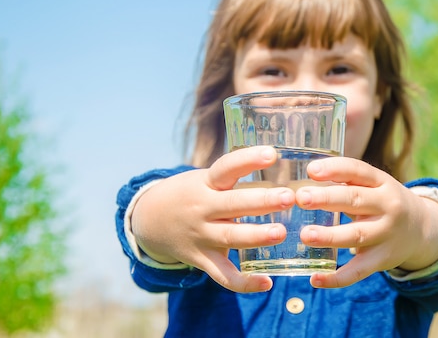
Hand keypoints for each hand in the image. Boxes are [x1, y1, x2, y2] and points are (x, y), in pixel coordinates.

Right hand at [131, 146, 295, 292]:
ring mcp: (201, 235)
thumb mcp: (206, 178)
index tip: (272, 154)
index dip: (248, 160)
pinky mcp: (201, 259)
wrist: (149, 220)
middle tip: (288, 197)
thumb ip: (235, 176)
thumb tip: (281, 164)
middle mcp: (202, 208)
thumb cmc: (191, 193)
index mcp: (206, 183)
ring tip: (280, 232)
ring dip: (256, 236)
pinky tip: (267, 283)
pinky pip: (222, 275)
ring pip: (230, 237)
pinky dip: (243, 282)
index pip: (226, 167)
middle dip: (262, 202)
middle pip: (233, 204)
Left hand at [295, 157, 437, 288]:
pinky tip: (315, 279)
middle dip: (327, 199)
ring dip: (329, 236)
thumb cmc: (383, 201)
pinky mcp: (382, 260)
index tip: (311, 170)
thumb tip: (301, 179)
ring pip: (356, 235)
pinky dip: (337, 278)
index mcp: (381, 182)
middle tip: (301, 198)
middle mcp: (387, 206)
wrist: (422, 229)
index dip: (334, 169)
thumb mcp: (374, 185)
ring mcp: (386, 234)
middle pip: (355, 201)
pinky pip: (359, 270)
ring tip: (305, 235)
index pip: (357, 170)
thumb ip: (346, 180)